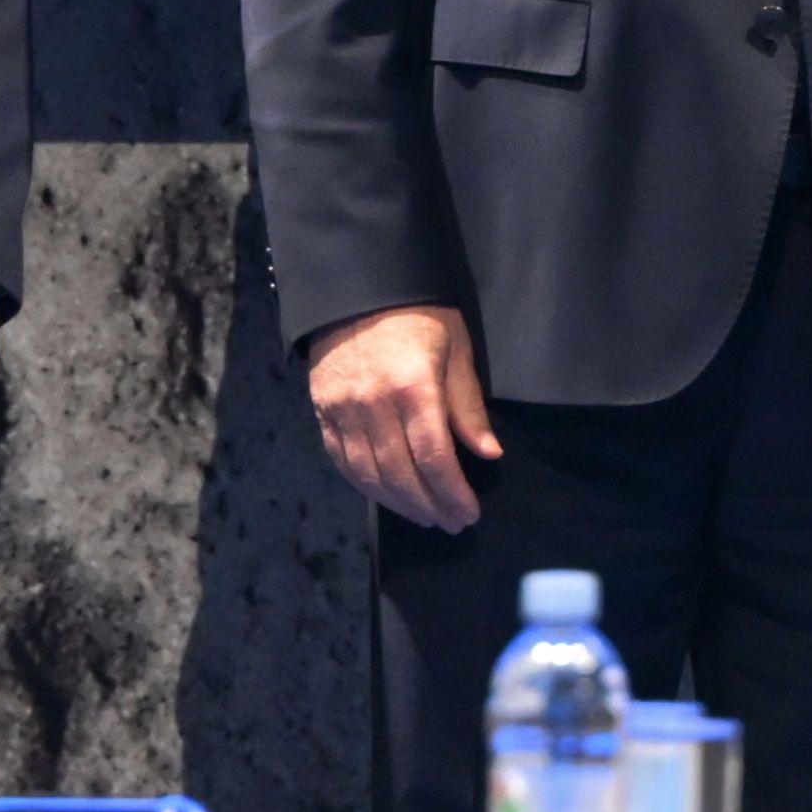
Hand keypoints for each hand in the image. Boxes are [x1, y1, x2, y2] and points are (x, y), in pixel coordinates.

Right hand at [305, 303, 497, 532]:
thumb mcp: (455, 350)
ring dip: (399, 503)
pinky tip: (386, 496)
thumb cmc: (418, 316)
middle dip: (430, 506)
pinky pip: (342, 462)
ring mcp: (342, 411)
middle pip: (401, 474)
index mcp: (413, 388)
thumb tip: (488, 454)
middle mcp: (373, 406)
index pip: (434, 458)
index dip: (453, 493)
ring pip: (369, 475)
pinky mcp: (322, 412)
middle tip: (452, 522)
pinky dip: (365, 486)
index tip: (469, 513)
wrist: (357, 289)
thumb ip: (467, 406)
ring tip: (424, 516)